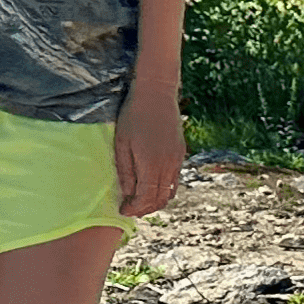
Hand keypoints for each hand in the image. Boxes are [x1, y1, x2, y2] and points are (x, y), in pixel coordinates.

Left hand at [114, 84, 183, 218]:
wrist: (156, 93)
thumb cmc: (133, 116)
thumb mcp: (122, 144)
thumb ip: (126, 171)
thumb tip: (128, 194)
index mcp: (151, 164)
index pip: (145, 199)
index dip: (134, 208)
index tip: (123, 210)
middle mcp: (168, 165)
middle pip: (160, 199)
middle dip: (145, 209)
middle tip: (131, 209)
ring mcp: (177, 159)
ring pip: (170, 192)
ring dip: (156, 201)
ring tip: (140, 200)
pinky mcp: (181, 153)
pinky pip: (175, 180)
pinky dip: (164, 189)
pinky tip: (152, 185)